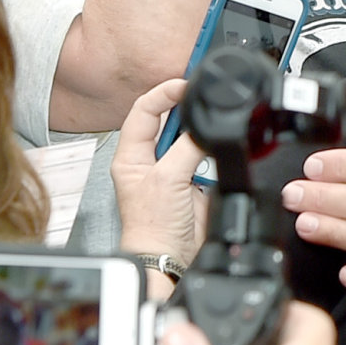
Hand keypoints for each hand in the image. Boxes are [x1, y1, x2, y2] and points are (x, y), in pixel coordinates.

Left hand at [111, 78, 206, 265]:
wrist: (170, 259)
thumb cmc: (153, 229)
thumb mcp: (168, 179)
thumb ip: (187, 148)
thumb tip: (205, 129)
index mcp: (130, 156)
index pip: (143, 110)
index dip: (163, 93)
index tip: (184, 84)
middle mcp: (148, 161)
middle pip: (165, 119)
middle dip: (182, 104)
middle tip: (200, 91)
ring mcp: (170, 171)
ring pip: (185, 136)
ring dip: (197, 127)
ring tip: (207, 114)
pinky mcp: (192, 182)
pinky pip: (203, 155)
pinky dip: (211, 147)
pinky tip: (215, 143)